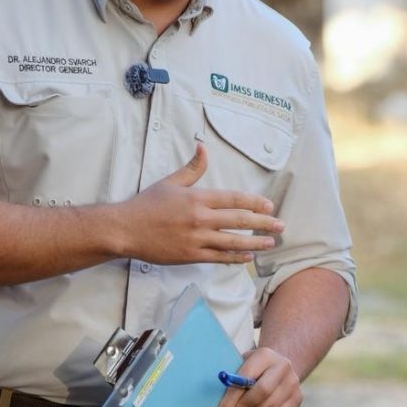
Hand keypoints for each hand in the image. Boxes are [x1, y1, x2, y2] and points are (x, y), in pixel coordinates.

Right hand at [120, 143, 282, 264]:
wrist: (125, 230)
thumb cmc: (147, 205)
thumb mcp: (171, 182)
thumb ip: (192, 168)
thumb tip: (204, 148)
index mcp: (198, 198)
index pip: (234, 199)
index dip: (255, 203)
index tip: (269, 206)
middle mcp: (200, 219)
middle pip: (239, 220)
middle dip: (263, 222)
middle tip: (280, 225)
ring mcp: (196, 239)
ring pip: (233, 241)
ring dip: (255, 242)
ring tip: (270, 242)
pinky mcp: (190, 256)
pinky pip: (218, 258)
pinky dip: (235, 257)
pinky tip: (247, 257)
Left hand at [215, 347, 301, 406]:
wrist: (279, 367)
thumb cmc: (253, 369)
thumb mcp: (243, 365)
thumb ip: (233, 380)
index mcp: (265, 355)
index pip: (247, 376)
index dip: (232, 397)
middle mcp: (283, 367)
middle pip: (263, 393)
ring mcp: (292, 384)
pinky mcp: (296, 400)